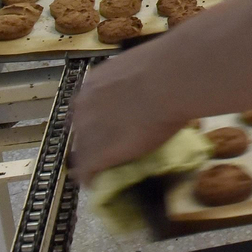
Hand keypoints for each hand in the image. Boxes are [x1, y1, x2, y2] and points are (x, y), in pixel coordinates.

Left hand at [69, 49, 186, 183]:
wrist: (169, 82)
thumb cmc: (167, 68)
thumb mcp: (144, 67)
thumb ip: (137, 80)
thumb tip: (152, 85)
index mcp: (94, 83)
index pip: (87, 105)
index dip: (99, 118)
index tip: (111, 124)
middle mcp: (84, 106)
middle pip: (81, 129)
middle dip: (94, 138)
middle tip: (115, 145)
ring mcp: (87, 131)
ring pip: (83, 151)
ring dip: (93, 159)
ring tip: (107, 168)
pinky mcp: (95, 154)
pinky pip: (88, 171)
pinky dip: (92, 178)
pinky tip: (98, 184)